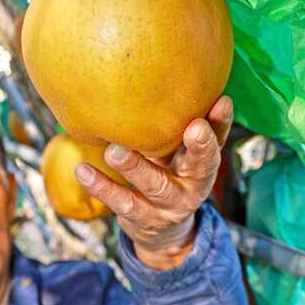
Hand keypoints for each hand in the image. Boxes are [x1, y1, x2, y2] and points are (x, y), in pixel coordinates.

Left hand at [75, 96, 232, 268]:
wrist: (161, 230)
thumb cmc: (168, 173)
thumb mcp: (178, 153)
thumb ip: (176, 124)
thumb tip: (164, 73)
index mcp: (203, 163)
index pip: (218, 140)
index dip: (221, 122)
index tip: (222, 100)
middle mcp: (193, 185)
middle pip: (201, 166)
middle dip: (200, 147)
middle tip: (195, 127)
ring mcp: (169, 205)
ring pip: (155, 185)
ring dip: (136, 167)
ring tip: (114, 151)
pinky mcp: (142, 218)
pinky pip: (122, 202)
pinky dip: (102, 187)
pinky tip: (83, 171)